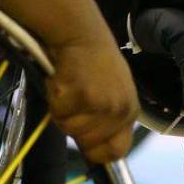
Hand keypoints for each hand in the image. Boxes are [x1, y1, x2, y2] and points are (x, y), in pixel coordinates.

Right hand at [45, 29, 138, 164]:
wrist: (80, 30)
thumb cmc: (92, 59)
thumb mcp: (112, 91)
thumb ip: (107, 118)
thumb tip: (93, 151)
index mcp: (130, 111)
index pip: (117, 151)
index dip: (98, 152)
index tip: (85, 143)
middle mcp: (120, 110)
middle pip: (87, 142)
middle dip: (74, 124)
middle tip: (73, 98)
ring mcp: (102, 104)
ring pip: (69, 129)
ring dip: (62, 110)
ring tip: (69, 85)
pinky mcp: (82, 95)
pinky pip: (57, 113)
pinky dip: (53, 97)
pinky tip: (62, 79)